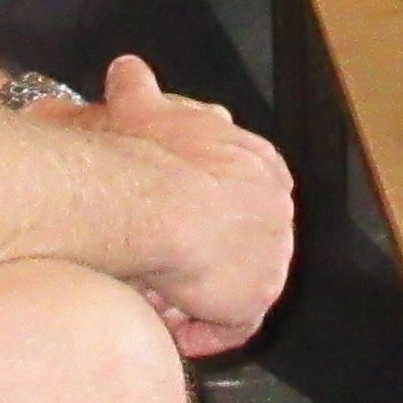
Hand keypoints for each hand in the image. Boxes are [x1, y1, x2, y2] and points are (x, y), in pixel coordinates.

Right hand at [81, 51, 291, 352]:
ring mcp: (273, 257)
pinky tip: (176, 329)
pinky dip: (205, 331)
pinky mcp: (257, 298)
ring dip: (199, 293)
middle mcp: (276, 211)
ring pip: (237, 283)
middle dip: (204, 255)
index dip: (207, 209)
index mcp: (259, 163)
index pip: (246, 189)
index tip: (175, 220)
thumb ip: (138, 89)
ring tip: (159, 297)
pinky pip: (235, 325)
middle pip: (243, 241)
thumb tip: (125, 71)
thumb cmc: (153, 155)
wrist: (164, 204)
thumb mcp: (142, 109)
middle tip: (163, 264)